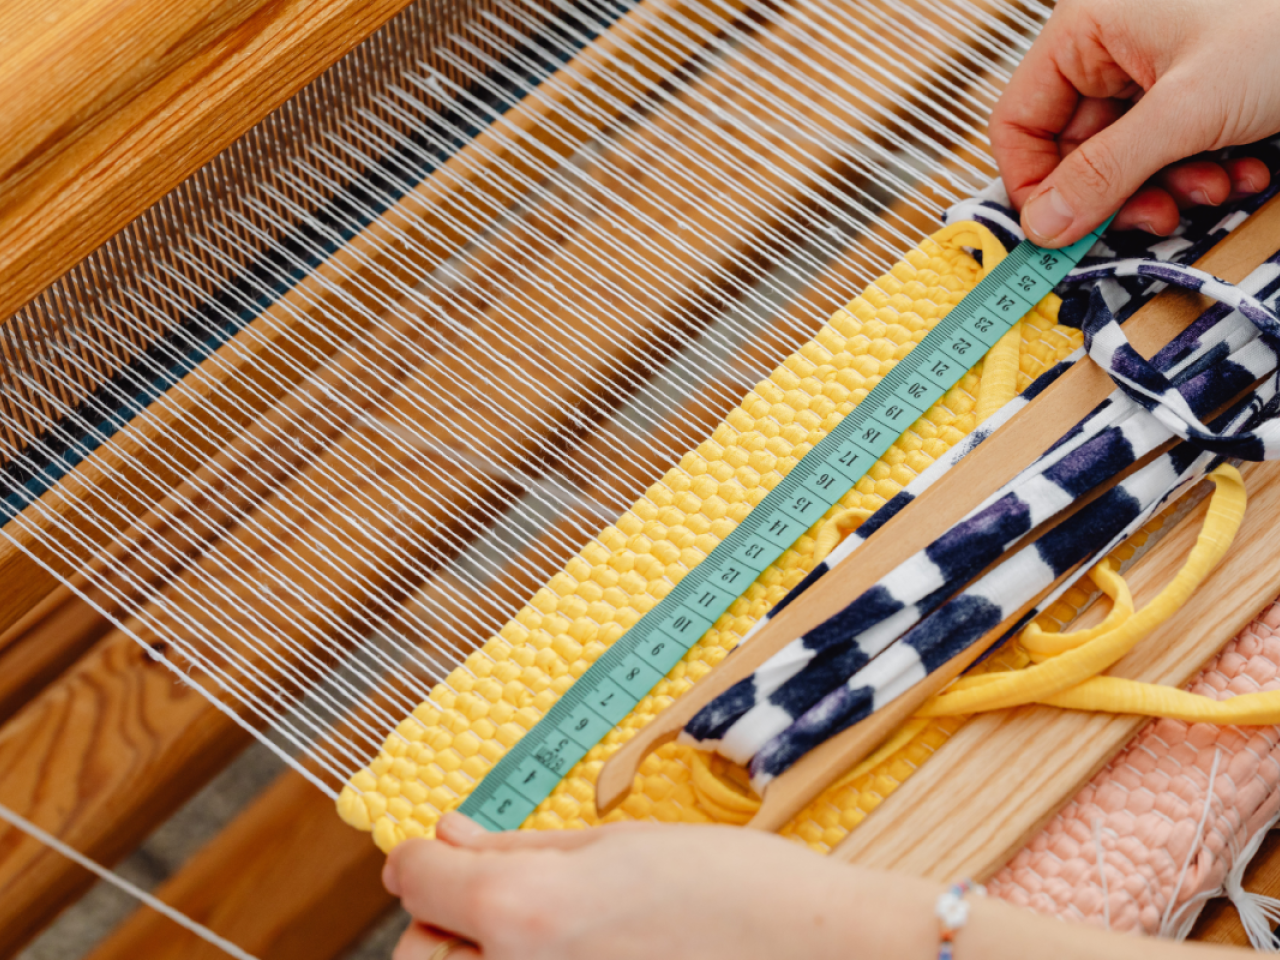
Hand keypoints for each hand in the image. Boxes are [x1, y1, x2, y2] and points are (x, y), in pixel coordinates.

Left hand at [381, 813, 938, 959]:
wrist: (826, 957)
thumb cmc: (739, 892)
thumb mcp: (618, 846)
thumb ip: (517, 850)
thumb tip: (449, 838)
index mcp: (524, 911)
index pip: (416, 879)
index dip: (424, 856)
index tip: (439, 853)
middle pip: (417, 958)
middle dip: (439, 926)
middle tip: (492, 904)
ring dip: (478, 959)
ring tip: (543, 935)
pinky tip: (582, 957)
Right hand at [989, 0, 1279, 245]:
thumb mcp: (1188, 109)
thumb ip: (1106, 172)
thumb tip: (1044, 223)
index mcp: (1087, 29)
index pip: (1019, 122)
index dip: (1034, 184)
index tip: (1059, 233)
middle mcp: (1114, 46)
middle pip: (1077, 148)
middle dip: (1123, 192)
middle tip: (1156, 218)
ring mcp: (1157, 68)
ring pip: (1127, 157)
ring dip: (1168, 188)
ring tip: (1215, 188)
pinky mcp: (1196, 89)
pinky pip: (1170, 149)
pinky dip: (1200, 171)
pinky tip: (1240, 169)